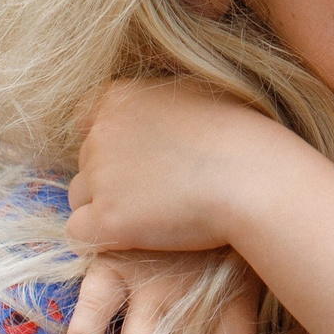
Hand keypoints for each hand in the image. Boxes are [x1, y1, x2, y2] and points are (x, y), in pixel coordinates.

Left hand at [62, 78, 298, 254]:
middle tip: (157, 191)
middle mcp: (101, 131)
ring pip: (80, 197)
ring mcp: (101, 175)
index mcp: (120, 96)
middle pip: (86, 162)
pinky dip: (101, 238)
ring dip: (106, 207)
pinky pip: (79, 232)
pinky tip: (135, 239)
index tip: (135, 159)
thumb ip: (159, 104)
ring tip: (152, 216)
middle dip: (111, 178)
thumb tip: (150, 119)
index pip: (84, 118)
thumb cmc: (241, 137)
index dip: (108, 142)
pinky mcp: (107, 218)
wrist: (254, 178)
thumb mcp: (195, 94)